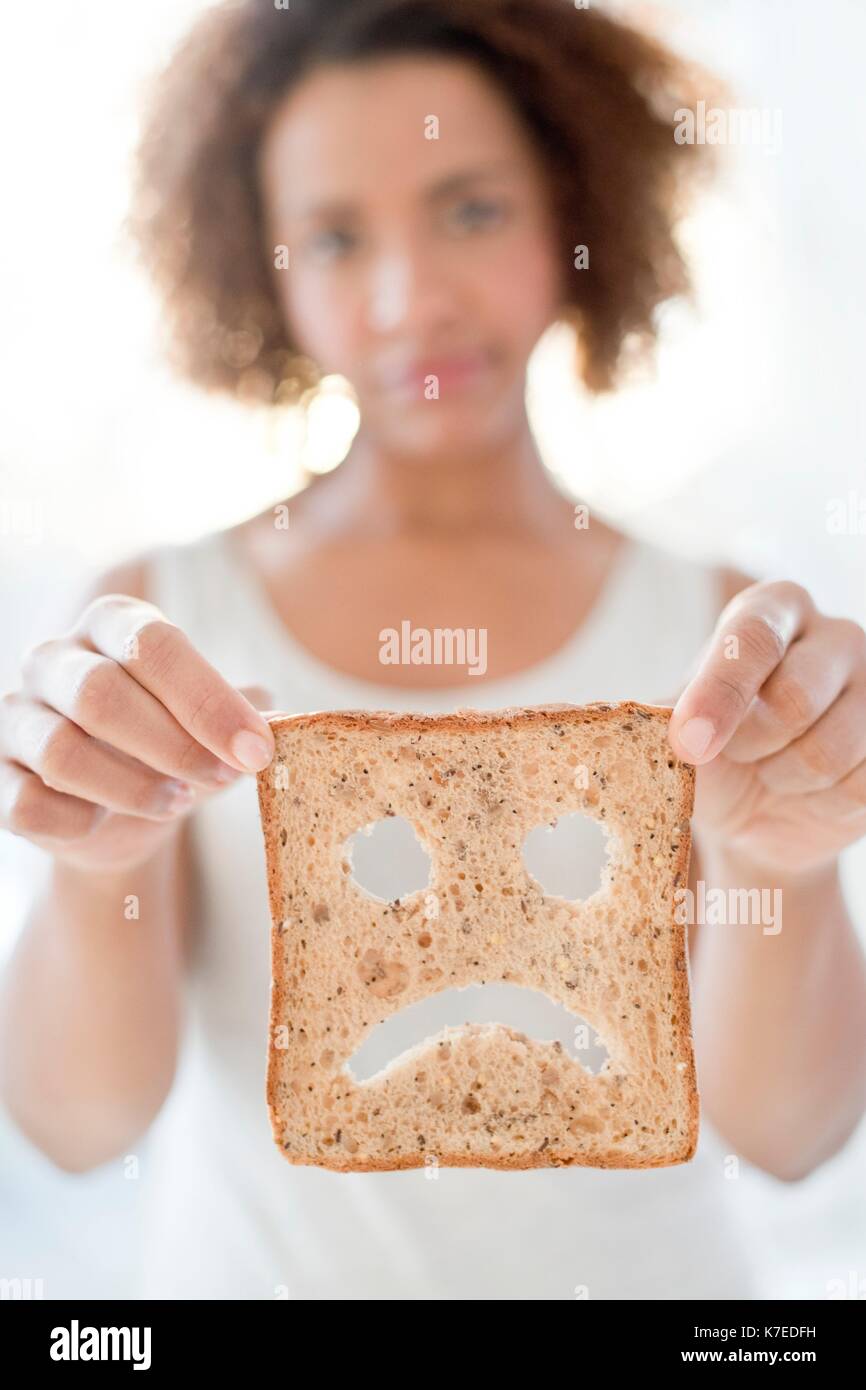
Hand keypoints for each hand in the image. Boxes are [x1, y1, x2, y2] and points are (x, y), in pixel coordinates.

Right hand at [0, 595, 275, 873]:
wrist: (113, 817)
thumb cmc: (166, 750)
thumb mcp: (207, 725)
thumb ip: (237, 714)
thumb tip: (269, 710)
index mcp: (109, 625)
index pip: (153, 645)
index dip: (209, 700)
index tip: (256, 749)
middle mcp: (52, 660)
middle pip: (100, 694)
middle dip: (174, 746)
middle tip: (224, 777)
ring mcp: (13, 717)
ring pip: (61, 753)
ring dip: (132, 786)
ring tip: (178, 801)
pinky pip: (27, 804)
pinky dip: (78, 822)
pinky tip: (106, 821)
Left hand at [668, 580, 865, 875]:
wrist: (755, 818)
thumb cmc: (707, 756)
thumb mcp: (670, 731)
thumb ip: (649, 716)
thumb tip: (571, 714)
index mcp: (768, 610)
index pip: (749, 639)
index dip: (718, 696)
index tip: (688, 745)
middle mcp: (831, 634)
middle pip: (797, 695)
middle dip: (752, 745)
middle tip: (737, 755)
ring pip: (832, 746)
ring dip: (785, 779)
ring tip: (771, 772)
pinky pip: (861, 782)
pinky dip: (821, 803)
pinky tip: (809, 791)